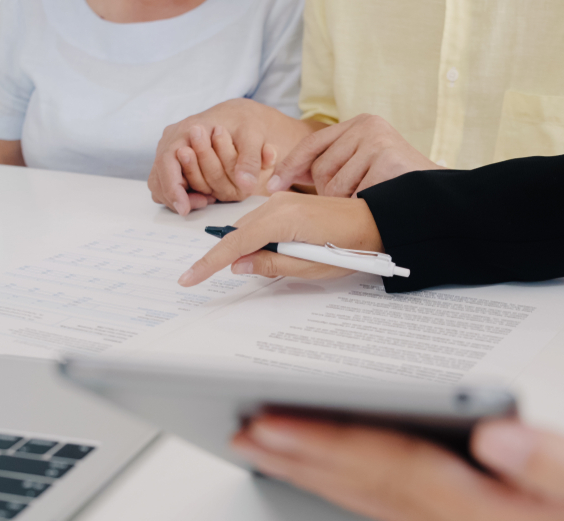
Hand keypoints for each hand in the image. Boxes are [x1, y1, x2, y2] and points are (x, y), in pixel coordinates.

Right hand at [149, 99, 318, 214]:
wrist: (241, 114)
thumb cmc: (244, 122)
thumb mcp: (252, 136)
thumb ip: (250, 160)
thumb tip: (246, 185)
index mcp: (184, 130)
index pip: (167, 163)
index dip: (173, 189)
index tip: (184, 209)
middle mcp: (172, 139)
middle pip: (158, 177)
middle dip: (176, 197)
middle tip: (203, 204)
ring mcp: (171, 149)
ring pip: (160, 182)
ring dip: (177, 197)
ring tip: (206, 201)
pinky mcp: (175, 160)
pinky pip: (168, 183)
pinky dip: (180, 193)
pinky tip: (203, 196)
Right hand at [177, 191, 383, 285]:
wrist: (375, 222)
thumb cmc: (350, 246)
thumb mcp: (308, 267)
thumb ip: (269, 265)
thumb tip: (239, 264)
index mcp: (280, 219)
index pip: (234, 243)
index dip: (208, 263)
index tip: (189, 278)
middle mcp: (277, 203)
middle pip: (238, 233)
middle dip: (228, 256)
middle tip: (220, 278)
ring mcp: (282, 199)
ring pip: (249, 226)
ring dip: (248, 247)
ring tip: (267, 264)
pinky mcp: (289, 201)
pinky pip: (262, 220)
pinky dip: (258, 237)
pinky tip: (274, 250)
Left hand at [231, 398, 563, 520]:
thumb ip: (560, 456)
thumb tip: (498, 442)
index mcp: (503, 512)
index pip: (397, 472)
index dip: (332, 444)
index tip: (274, 421)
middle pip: (372, 488)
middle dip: (303, 458)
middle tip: (243, 430)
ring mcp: (477, 516)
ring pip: (376, 493)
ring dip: (318, 468)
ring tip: (265, 442)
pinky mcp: (479, 499)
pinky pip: (397, 488)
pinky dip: (355, 469)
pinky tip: (332, 453)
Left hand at [266, 114, 442, 197]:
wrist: (436, 195)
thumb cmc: (397, 183)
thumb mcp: (361, 165)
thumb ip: (330, 164)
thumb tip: (286, 175)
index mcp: (360, 123)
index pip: (313, 143)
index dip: (291, 166)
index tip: (275, 186)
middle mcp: (367, 126)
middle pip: (320, 168)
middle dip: (327, 192)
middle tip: (350, 199)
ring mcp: (377, 141)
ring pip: (334, 185)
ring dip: (346, 201)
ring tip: (368, 197)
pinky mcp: (386, 158)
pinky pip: (353, 194)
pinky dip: (361, 205)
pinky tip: (376, 200)